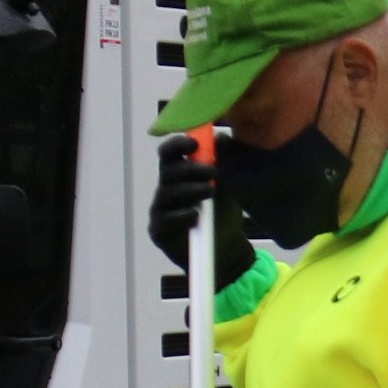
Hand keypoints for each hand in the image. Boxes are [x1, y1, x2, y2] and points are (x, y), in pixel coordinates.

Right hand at [150, 135, 251, 286]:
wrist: (226, 250)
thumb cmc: (222, 214)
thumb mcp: (228, 186)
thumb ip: (224, 163)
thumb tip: (221, 137)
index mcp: (179, 175)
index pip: (169, 153)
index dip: (178, 144)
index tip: (195, 144)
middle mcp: (166, 190)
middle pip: (168, 170)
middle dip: (191, 168)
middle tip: (213, 172)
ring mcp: (160, 210)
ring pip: (167, 193)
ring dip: (190, 189)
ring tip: (210, 192)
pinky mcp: (159, 231)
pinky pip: (165, 219)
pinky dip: (182, 215)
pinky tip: (196, 216)